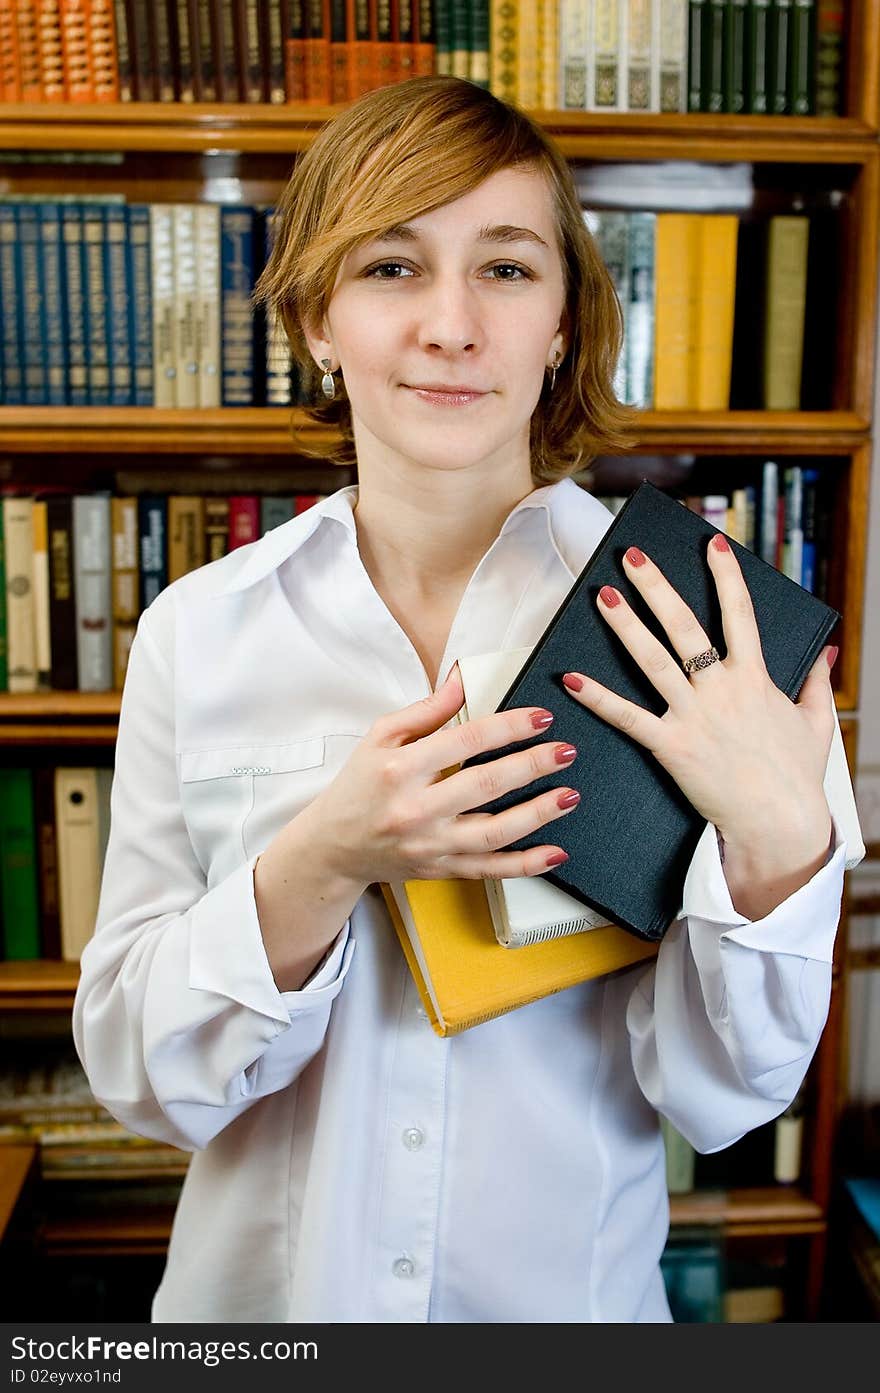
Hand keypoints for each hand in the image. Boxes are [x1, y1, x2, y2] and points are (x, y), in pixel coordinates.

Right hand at [305, 666, 581, 884]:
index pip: (464, 741)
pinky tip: (556, 852)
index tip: (540, 717)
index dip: (507, 727)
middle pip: (485, 785)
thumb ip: (426, 710)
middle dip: (531, 765)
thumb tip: (462, 679)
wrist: (333, 846)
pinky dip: (525, 864)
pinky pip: (489, 870)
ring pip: (494, 832)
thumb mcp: (380, 737)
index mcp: (399, 768)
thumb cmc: (359, 785)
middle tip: (566, 750)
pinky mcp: (439, 869)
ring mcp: (429, 844)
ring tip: (570, 794)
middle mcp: (415, 809)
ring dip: (538, 813)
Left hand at [560, 535, 836, 854]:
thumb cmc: (798, 776)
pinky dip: (599, 698)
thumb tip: (828, 651)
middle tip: (631, 557)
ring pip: (652, 660)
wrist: (780, 822)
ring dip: (625, 625)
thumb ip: (819, 682)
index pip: (739, 614)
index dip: (726, 576)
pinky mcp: (672, 747)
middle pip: (684, 626)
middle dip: (655, 587)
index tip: (711, 544)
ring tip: (601, 595)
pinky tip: (573, 679)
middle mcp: (721, 689)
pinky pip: (629, 718)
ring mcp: (695, 716)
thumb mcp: (818, 722)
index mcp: (755, 678)